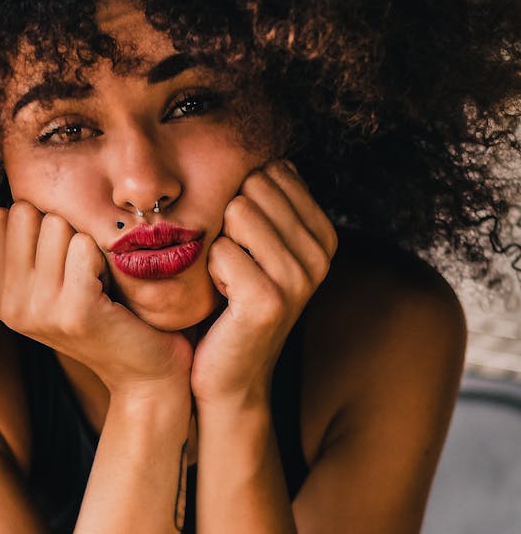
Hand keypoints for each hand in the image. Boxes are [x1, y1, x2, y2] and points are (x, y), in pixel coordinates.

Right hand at [0, 201, 192, 399]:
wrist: (144, 372)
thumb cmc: (107, 314)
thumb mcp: (52, 282)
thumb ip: (27, 244)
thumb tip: (16, 194)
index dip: (38, 225)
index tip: (60, 262)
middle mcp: (9, 305)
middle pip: (27, 213)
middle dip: (62, 230)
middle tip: (83, 272)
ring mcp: (38, 311)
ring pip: (57, 225)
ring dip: (87, 244)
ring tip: (97, 283)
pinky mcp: (74, 313)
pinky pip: (85, 246)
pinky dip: (105, 259)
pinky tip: (110, 291)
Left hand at [191, 161, 336, 407]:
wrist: (230, 376)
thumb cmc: (233, 304)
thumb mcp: (260, 248)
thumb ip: (270, 203)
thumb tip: (273, 157)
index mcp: (323, 235)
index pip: (273, 172)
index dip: (243, 202)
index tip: (247, 247)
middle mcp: (320, 254)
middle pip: (253, 187)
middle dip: (229, 221)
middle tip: (234, 266)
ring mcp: (298, 278)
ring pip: (237, 212)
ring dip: (218, 246)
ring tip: (229, 281)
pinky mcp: (269, 300)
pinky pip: (220, 251)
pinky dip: (209, 273)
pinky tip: (223, 299)